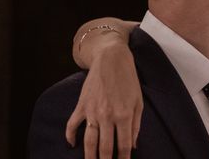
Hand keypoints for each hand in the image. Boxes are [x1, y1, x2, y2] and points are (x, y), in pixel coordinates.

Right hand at [65, 43, 142, 158]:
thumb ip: (137, 125)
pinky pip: (72, 126)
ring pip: (88, 142)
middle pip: (105, 148)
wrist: (111, 58)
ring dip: (89, 156)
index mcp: (124, 115)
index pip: (123, 145)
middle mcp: (107, 116)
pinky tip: (72, 145)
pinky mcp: (81, 106)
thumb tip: (133, 145)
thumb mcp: (138, 101)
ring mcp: (92, 112)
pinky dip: (70, 137)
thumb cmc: (128, 79)